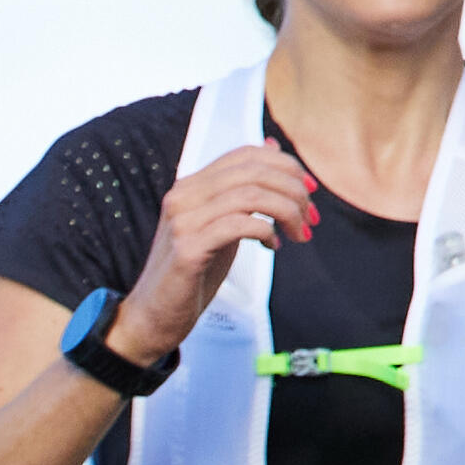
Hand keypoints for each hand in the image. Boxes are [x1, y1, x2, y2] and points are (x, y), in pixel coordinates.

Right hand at [113, 145, 320, 360]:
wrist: (153, 316)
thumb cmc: (192, 274)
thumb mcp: (221, 224)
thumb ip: (242, 191)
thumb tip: (272, 148)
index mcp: (191, 186)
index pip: (246, 154)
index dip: (286, 165)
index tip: (310, 189)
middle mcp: (183, 196)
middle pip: (254, 171)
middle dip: (295, 191)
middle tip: (311, 218)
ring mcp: (183, 221)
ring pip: (251, 195)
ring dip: (288, 212)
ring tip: (298, 234)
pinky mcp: (187, 249)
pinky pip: (239, 225)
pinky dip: (266, 231)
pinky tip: (272, 246)